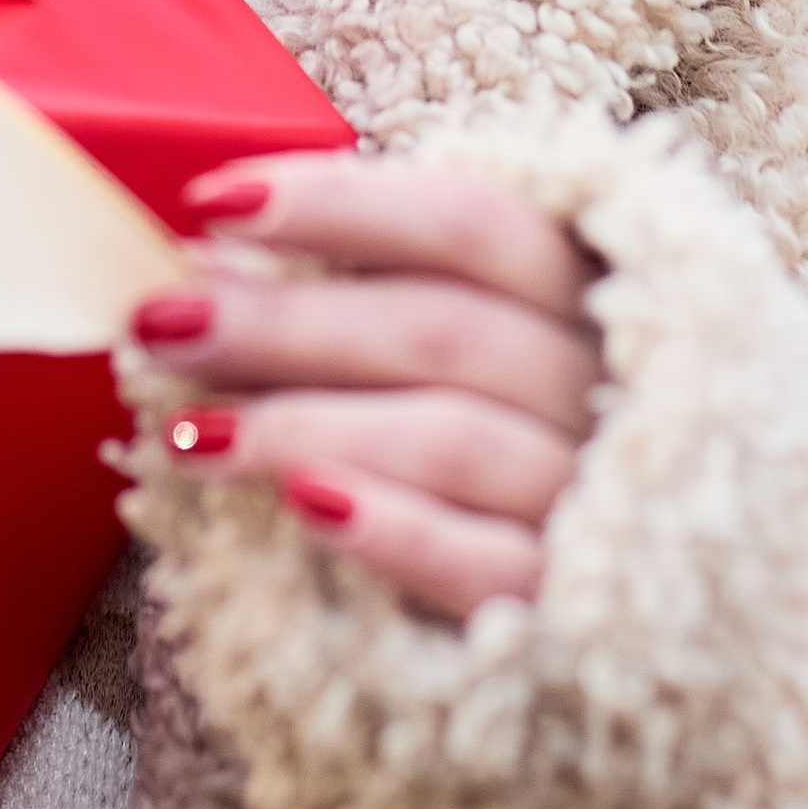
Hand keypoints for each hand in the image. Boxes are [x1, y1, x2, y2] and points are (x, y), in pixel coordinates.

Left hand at [130, 150, 601, 621]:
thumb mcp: (483, 337)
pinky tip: (304, 508)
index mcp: (582, 286)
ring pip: (453, 441)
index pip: (466, 220)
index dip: (338, 205)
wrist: (645, 597)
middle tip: (162, 321)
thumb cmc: (523, 429)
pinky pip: (485, 565)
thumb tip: (213, 258)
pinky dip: (395, 530)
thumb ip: (380, 289)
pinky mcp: (572, 606)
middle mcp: (600, 379)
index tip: (212, 203)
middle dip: (286, 322)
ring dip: (307, 427)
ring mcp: (596, 494)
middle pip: (440, 329)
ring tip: (188, 433)